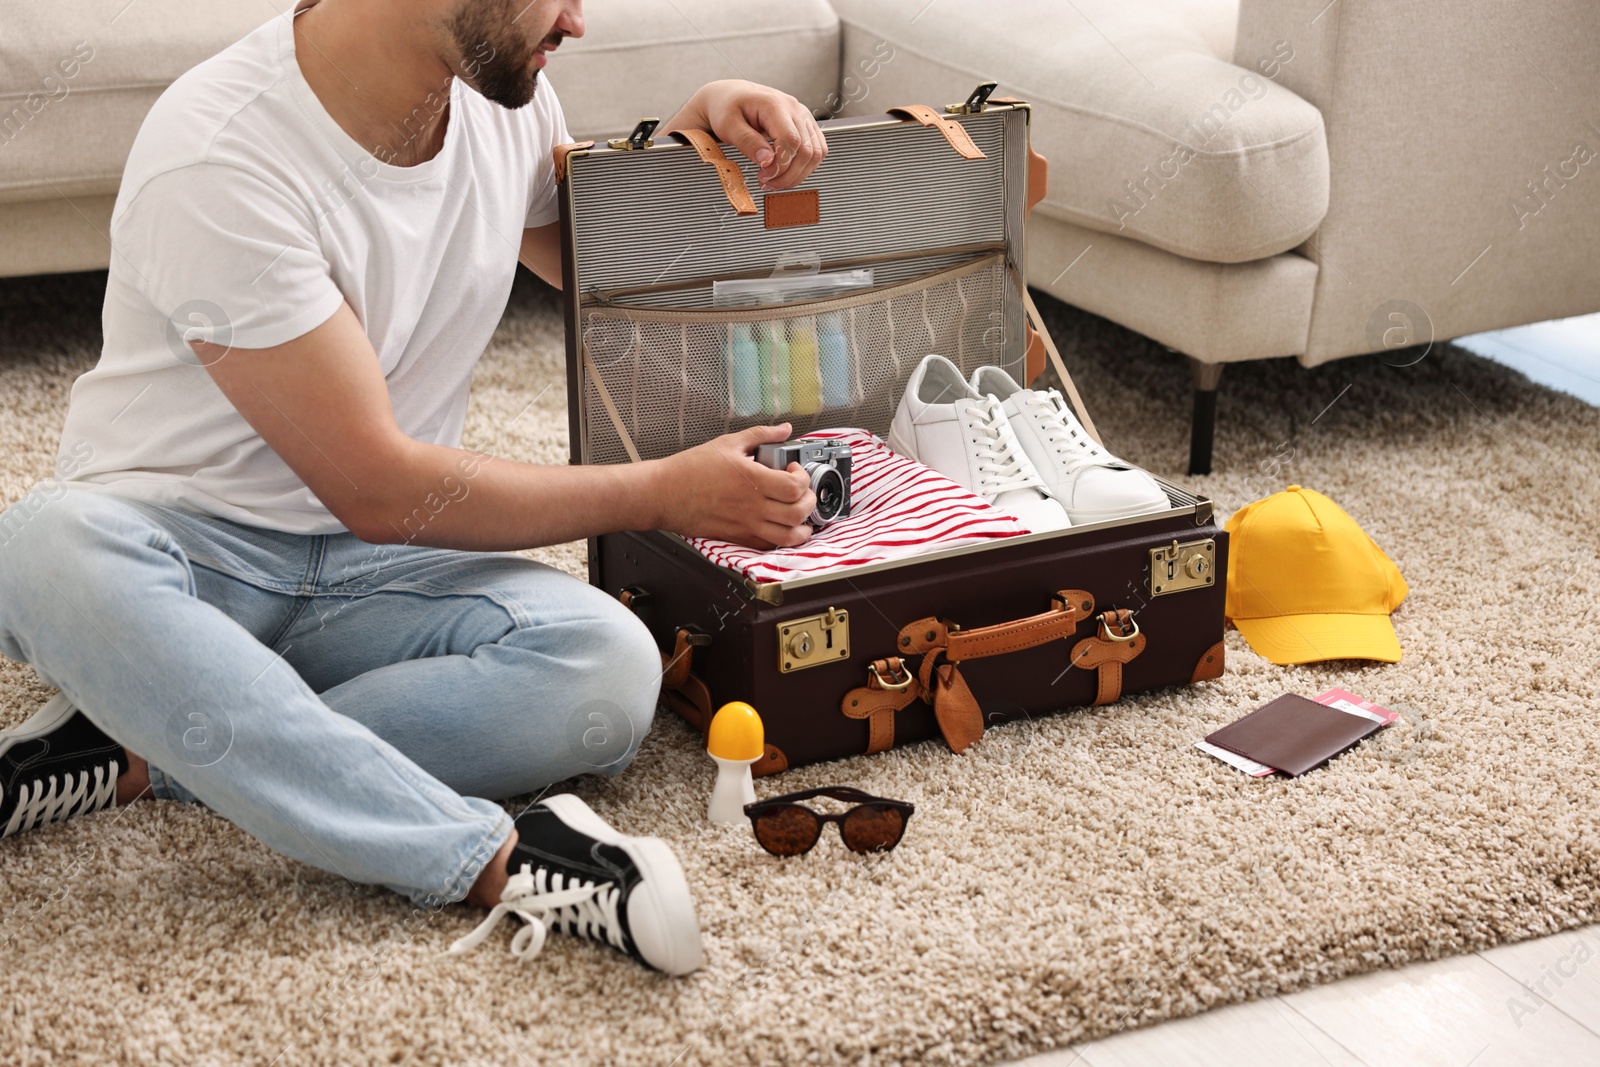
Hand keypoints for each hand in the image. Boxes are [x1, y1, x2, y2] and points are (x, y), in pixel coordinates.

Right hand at [651, 424, 815, 548]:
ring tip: (800, 516)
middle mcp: (752, 507)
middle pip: (798, 513)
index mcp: (752, 481)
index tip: (794, 470)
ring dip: (802, 528)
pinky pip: (768, 546)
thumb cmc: (689, 470)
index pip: (795, 487)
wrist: (663, 493)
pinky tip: (779, 526)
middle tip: (803, 492)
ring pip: (788, 537)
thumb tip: (783, 429)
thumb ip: (761, 435)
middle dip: (809, 502)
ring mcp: (746, 526)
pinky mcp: (737, 538)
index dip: (803, 478)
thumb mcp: (728, 443)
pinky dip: (781, 539)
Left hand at [662, 80, 826, 189]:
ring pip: (816, 153)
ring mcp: (803, 116)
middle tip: (766, 182)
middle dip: (788, 174)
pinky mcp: (806, 125)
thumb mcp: (728, 125)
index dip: (780, 165)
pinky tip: (785, 171)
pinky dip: (804, 167)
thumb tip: (767, 162)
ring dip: (798, 174)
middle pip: (807, 150)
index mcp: (775, 104)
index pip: (791, 140)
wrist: (730, 97)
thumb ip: (748, 142)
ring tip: (775, 179)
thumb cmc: (727, 107)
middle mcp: (794, 109)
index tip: (763, 176)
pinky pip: (817, 150)